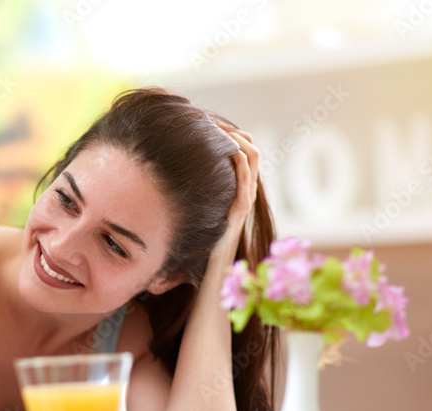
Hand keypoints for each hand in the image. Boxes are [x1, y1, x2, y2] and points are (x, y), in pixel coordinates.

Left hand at [212, 127, 259, 262]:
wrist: (213, 266)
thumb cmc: (204, 240)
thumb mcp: (202, 208)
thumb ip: (201, 191)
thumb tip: (179, 171)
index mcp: (240, 187)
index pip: (246, 151)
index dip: (232, 135)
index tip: (210, 125)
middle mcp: (247, 190)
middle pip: (251, 149)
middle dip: (234, 133)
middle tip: (211, 123)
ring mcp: (246, 197)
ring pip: (253, 157)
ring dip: (236, 140)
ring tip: (217, 131)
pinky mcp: (241, 207)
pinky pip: (245, 176)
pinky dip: (237, 158)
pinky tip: (225, 149)